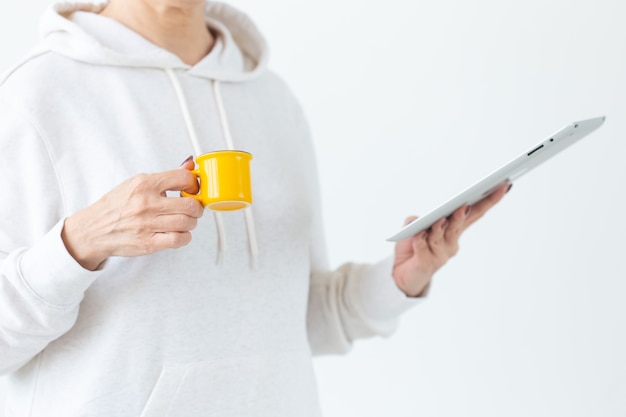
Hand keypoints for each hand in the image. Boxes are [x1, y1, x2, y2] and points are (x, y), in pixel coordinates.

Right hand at [62, 163, 202, 270]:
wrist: (92, 230)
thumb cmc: (117, 206)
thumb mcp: (137, 184)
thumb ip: (166, 177)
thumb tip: (190, 164)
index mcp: (144, 183)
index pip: (183, 178)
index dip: (194, 185)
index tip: (192, 190)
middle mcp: (146, 203)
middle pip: (190, 205)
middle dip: (196, 208)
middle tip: (192, 209)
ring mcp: (147, 224)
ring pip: (187, 223)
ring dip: (191, 223)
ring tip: (184, 221)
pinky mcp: (147, 243)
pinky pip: (178, 240)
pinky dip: (184, 237)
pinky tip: (178, 233)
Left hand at [392, 183, 510, 296]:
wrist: (403, 275)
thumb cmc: (413, 248)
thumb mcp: (414, 228)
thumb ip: (416, 221)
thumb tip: (416, 220)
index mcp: (454, 230)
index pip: (474, 212)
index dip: (489, 200)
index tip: (502, 186)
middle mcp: (451, 243)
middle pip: (460, 224)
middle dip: (463, 213)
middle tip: (465, 204)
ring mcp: (440, 254)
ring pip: (441, 236)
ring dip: (441, 227)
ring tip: (441, 219)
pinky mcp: (426, 263)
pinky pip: (423, 247)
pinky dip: (420, 239)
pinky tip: (419, 232)